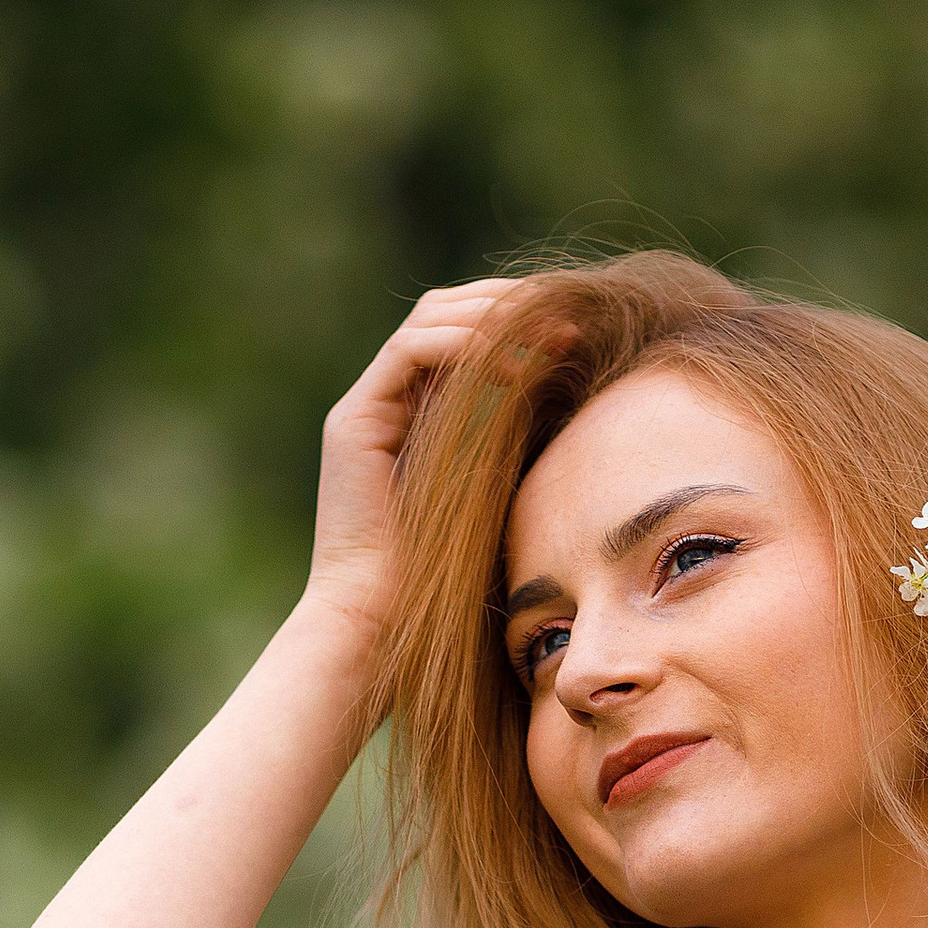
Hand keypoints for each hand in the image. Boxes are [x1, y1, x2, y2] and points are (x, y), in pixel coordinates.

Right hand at [300, 276, 563, 647]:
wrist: (378, 625)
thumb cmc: (439, 582)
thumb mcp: (493, 496)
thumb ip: (514, 445)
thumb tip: (577, 406)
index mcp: (413, 418)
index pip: (462, 336)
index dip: (516, 320)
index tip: (574, 328)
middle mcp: (383, 405)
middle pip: (444, 313)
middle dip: (507, 302)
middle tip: (566, 309)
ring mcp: (363, 411)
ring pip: (428, 320)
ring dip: (491, 316)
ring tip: (546, 330)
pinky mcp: (351, 423)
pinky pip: (410, 353)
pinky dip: (461, 344)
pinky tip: (509, 361)